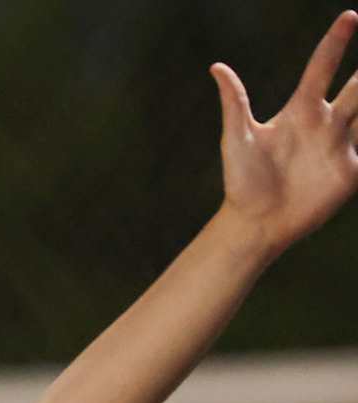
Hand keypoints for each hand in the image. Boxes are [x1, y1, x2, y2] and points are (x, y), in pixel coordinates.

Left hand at [213, 11, 357, 256]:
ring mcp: (340, 145)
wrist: (255, 223)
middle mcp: (325, 123)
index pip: (322, 68)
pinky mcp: (351, 170)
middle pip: (357, 88)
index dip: (335, 42)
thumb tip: (216, 67)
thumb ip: (234, 102)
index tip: (350, 16)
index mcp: (299, 110)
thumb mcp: (237, 139)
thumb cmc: (242, 182)